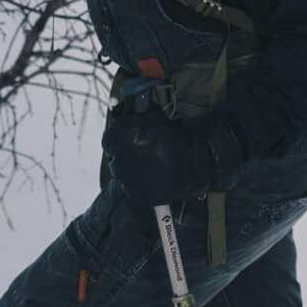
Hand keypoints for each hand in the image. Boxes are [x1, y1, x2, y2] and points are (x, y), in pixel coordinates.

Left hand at [102, 105, 243, 204]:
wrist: (198, 161)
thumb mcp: (153, 118)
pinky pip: (130, 187)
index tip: (127, 137)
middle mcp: (120, 158)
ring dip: (129, 167)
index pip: (109, 138)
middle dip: (123, 152)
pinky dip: (137, 182)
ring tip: (149, 163)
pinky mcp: (136, 195)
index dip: (119, 137)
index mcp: (122, 136)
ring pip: (121, 172)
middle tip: (140, 150)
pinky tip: (152, 175)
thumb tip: (121, 111)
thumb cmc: (177, 136)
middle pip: (113, 156)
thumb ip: (134, 117)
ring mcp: (127, 179)